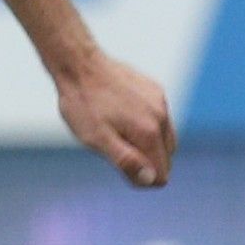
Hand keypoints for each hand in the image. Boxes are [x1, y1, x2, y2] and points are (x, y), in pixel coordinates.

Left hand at [55, 52, 176, 187]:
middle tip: (113, 147)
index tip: (118, 167)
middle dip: (144, 161)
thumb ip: (125, 160)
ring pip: (165, 138)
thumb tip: (151, 179)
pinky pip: (159, 117)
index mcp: (149, 133)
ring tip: (116, 132)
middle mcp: (161, 117)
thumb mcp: (96, 138)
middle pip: (165, 158)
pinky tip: (122, 116)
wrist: (79, 64)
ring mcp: (160, 101)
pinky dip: (147, 124)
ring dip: (147, 143)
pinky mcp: (155, 89)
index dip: (141, 179)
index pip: (161, 175)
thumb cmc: (83, 105)